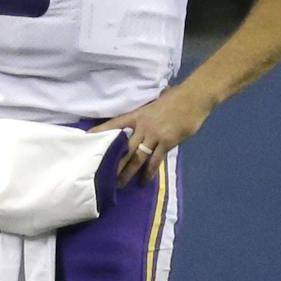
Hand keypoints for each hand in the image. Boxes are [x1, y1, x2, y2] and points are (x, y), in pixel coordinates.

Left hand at [92, 84, 213, 186]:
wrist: (194, 98)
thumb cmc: (176, 98)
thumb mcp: (155, 103)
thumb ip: (145, 114)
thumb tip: (140, 118)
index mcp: (138, 115)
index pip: (115, 123)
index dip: (100, 130)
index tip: (87, 137)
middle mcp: (143, 126)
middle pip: (124, 146)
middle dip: (113, 161)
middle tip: (102, 174)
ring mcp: (155, 135)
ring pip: (137, 157)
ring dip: (128, 171)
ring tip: (119, 183)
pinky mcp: (168, 142)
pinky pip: (156, 160)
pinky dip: (149, 172)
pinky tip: (143, 181)